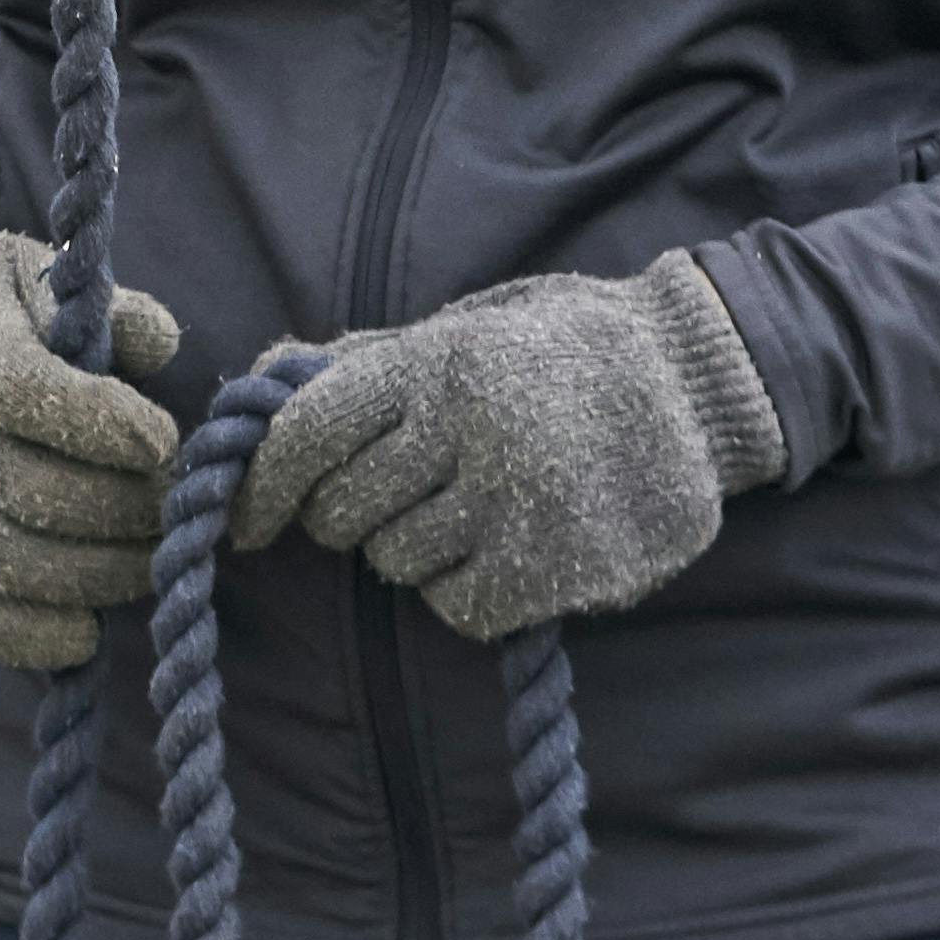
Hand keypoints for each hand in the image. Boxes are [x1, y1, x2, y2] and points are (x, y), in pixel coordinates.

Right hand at [0, 216, 183, 670]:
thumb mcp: (42, 277)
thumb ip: (108, 308)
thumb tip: (156, 343)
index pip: (20, 389)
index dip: (98, 421)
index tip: (164, 440)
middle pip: (28, 489)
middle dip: (122, 509)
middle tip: (178, 508)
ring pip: (5, 559)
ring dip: (96, 572)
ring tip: (153, 557)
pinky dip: (21, 637)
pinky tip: (85, 629)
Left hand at [232, 256, 785, 640]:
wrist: (694, 384)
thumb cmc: (559, 353)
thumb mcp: (465, 332)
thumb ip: (367, 362)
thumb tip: (259, 380)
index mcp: (439, 360)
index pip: (312, 428)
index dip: (265, 479)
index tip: (245, 517)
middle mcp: (470, 428)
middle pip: (344, 508)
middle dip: (347, 513)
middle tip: (388, 499)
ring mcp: (516, 501)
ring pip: (397, 562)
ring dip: (412, 549)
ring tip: (465, 511)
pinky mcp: (557, 568)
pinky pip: (458, 607)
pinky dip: (464, 592)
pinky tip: (502, 551)